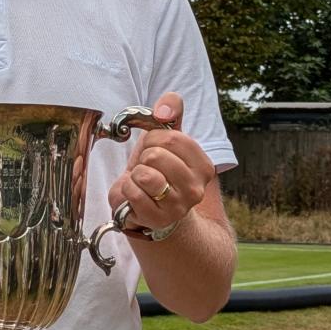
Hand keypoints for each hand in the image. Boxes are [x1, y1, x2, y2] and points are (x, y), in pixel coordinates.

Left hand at [107, 93, 215, 236]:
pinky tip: (136, 194)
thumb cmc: (159, 169)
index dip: (153, 139)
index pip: (171, 138)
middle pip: (156, 155)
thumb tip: (164, 109)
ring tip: (142, 181)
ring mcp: (177, 207)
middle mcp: (196, 189)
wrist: (152, 208)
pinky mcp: (157, 219)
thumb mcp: (166, 138)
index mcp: (203, 166)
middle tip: (147, 168)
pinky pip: (133, 192)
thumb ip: (171, 111)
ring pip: (144, 174)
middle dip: (143, 157)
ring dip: (136, 173)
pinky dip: (127, 189)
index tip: (155, 149)